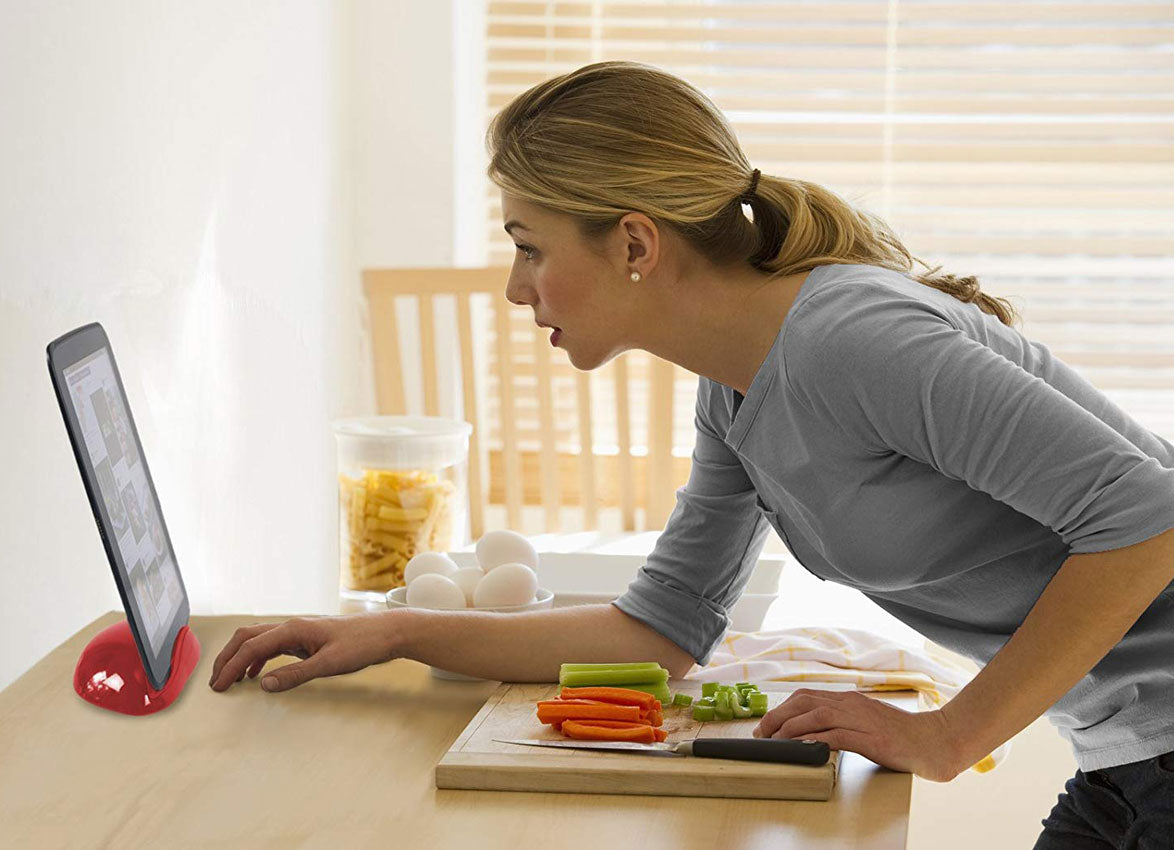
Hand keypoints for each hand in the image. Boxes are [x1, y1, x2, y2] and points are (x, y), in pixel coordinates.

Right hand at [208, 612, 399, 692]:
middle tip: (216, 682)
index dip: (230, 667)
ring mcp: (299, 631)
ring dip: (241, 657)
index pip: (251, 647)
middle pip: (247, 638)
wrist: (387, 633)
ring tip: (230, 679)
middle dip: (227, 658)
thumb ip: (296, 675)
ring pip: (259, 640)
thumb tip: (263, 684)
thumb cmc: (362, 645)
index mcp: (293, 629)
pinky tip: (257, 673)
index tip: (218, 687)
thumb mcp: (329, 664)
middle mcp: (292, 626)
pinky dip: (259, 658)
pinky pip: (274, 646)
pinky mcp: (307, 638)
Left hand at [752, 688, 962, 781]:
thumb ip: (843, 721)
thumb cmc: (900, 734)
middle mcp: (851, 704)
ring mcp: (861, 719)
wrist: (933, 741)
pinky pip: (836, 735)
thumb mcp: (866, 721)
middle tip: (762, 733)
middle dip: (778, 717)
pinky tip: (802, 746)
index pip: (806, 696)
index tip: (767, 724)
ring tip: (775, 740)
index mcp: (849, 699)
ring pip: (816, 716)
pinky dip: (815, 738)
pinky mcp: (871, 737)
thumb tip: (814, 731)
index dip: (782, 708)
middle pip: (804, 702)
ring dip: (791, 728)